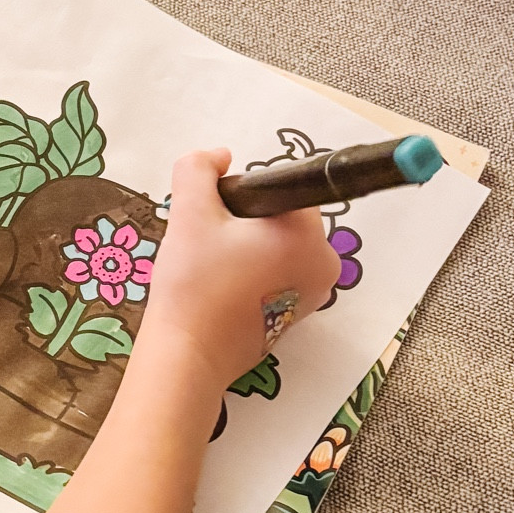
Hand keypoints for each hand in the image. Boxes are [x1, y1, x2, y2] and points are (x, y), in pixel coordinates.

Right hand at [140, 148, 339, 390]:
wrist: (188, 357)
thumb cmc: (194, 285)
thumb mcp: (189, 214)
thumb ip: (199, 169)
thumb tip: (220, 155)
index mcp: (307, 233)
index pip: (281, 187)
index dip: (243, 196)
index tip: (218, 218)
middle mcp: (324, 262)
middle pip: (282, 217)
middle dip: (244, 222)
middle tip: (208, 245)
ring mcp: (315, 293)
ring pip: (278, 246)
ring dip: (246, 247)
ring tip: (212, 269)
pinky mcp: (298, 315)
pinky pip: (279, 274)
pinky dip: (253, 272)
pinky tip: (222, 288)